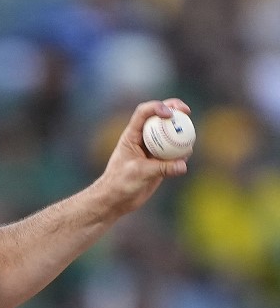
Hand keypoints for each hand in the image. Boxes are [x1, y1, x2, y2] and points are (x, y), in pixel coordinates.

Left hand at [97, 98, 190, 215]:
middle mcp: (143, 138)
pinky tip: (186, 156)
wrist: (116, 200)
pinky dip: (182, 151)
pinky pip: (175, 152)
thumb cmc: (120, 183)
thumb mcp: (140, 173)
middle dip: (174, 110)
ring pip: (169, 134)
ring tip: (190, 136)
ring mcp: (152, 149)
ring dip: (181, 131)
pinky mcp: (160, 161)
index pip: (143, 113)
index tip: (169, 113)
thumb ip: (162, 168)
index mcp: (132, 135)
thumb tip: (183, 165)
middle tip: (187, 111)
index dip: (156, 107)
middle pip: (159, 117)